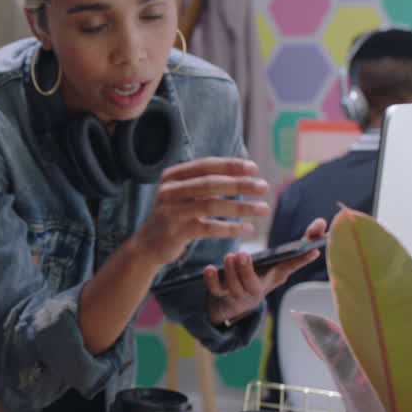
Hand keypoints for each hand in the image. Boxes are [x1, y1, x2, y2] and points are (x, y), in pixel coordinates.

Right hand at [132, 157, 269, 266]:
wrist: (147, 245)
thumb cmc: (173, 216)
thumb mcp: (182, 194)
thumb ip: (203, 183)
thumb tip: (242, 173)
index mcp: (172, 176)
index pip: (206, 165)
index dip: (231, 165)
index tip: (254, 168)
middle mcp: (170, 191)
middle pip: (210, 184)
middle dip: (240, 184)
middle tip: (263, 186)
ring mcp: (172, 212)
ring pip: (212, 205)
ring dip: (241, 207)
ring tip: (263, 209)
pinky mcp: (176, 232)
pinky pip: (210, 228)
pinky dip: (231, 228)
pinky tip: (248, 229)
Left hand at [205, 217, 326, 324]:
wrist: (236, 302)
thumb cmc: (260, 275)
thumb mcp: (278, 261)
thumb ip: (298, 244)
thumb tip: (321, 224)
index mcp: (274, 276)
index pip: (290, 266)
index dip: (302, 259)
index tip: (314, 250)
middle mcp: (257, 287)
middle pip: (253, 285)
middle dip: (247, 271)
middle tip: (243, 254)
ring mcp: (238, 293)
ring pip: (233, 288)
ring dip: (230, 273)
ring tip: (229, 256)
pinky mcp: (221, 294)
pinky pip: (215, 291)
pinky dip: (212, 280)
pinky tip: (209, 268)